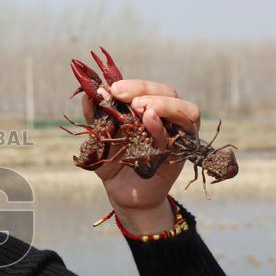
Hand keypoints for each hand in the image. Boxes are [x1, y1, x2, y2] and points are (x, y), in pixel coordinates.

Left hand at [81, 79, 200, 230]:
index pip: (151, 88)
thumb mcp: (100, 135)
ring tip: (141, 107)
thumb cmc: (112, 159)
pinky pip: (176, 138)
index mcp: (151, 108)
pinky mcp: (178, 156)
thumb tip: (89, 94)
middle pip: (170, 93)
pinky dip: (162, 127)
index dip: (135, 85)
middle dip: (147, 90)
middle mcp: (169, 118)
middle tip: (123, 95)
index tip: (113, 88)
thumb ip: (96, 115)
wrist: (119, 190)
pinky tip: (149, 119)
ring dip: (164, 105)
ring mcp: (177, 136)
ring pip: (186, 111)